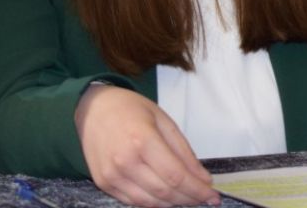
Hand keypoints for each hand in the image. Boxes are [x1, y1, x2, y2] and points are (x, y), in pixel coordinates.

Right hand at [75, 84, 218, 206]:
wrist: (93, 109)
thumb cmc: (132, 109)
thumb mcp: (164, 121)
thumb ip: (184, 152)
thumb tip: (203, 178)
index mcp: (143, 141)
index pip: (175, 176)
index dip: (197, 189)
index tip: (213, 195)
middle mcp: (124, 162)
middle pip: (164, 192)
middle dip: (189, 199)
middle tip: (205, 198)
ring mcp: (111, 176)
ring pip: (148, 202)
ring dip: (172, 204)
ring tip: (189, 198)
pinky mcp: (103, 184)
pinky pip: (132, 201)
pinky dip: (153, 203)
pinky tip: (167, 197)